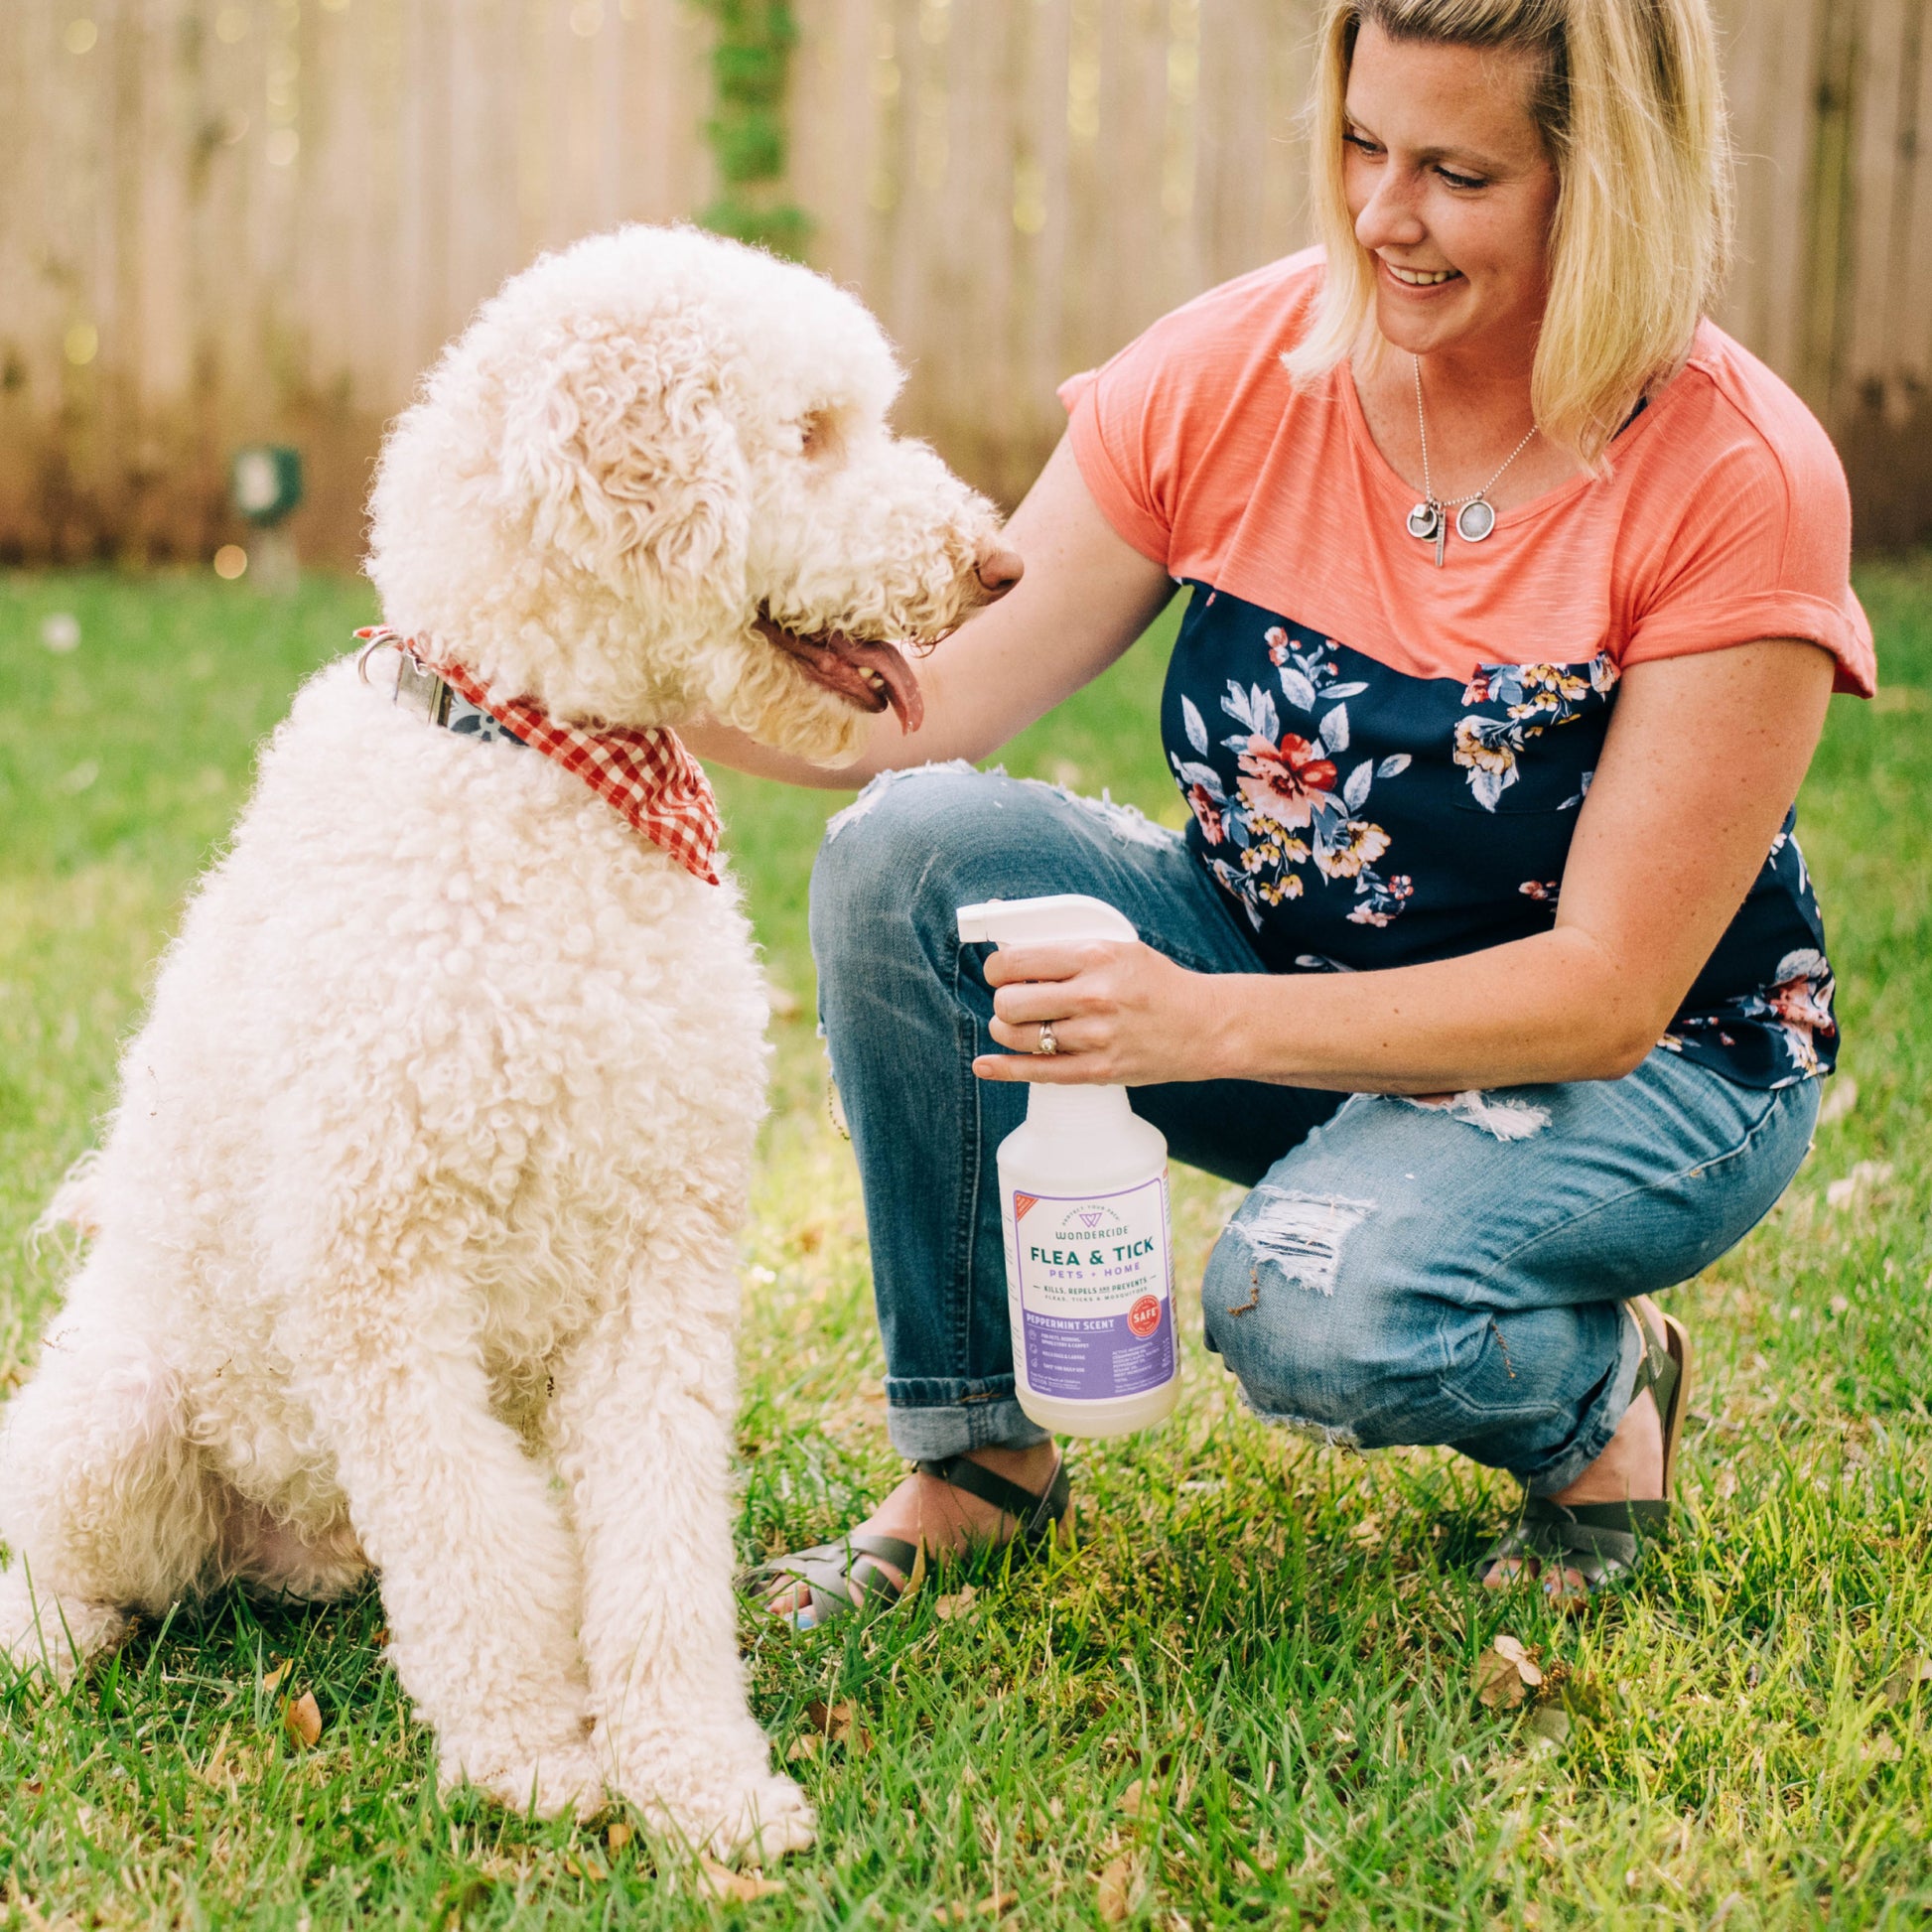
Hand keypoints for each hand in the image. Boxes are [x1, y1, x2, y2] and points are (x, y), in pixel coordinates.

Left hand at [975, 940, 1227, 1086]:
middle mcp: (1093, 996)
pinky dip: (1004, 1069)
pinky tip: (986, 1065)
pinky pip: (1038, 1072)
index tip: (999, 971)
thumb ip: (1068, 948)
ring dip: (1006, 1031)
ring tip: (1015, 1025)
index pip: (1016, 962)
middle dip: (1003, 1001)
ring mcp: (1096, 1037)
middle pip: (1009, 1002)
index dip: (997, 968)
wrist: (1204, 1025)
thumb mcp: (1116, 947)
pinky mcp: (1099, 1070)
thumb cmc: (1156, 983)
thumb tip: (1009, 939)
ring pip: (1018, 1036)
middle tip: (1013, 1000)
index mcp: (1095, 957)